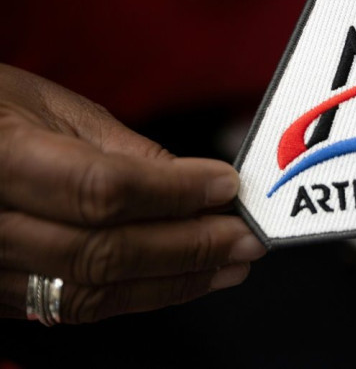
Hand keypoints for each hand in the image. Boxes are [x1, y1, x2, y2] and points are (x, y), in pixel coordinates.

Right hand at [0, 64, 264, 322]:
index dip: (173, 193)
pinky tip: (183, 279)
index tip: (227, 186)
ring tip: (229, 265)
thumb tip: (195, 182)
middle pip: (102, 252)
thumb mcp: (51, 107)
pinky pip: (77, 307)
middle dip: (189, 247)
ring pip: (92, 292)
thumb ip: (123, 151)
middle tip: (246, 237)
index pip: (101, 189)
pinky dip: (139, 294)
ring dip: (174, 281)